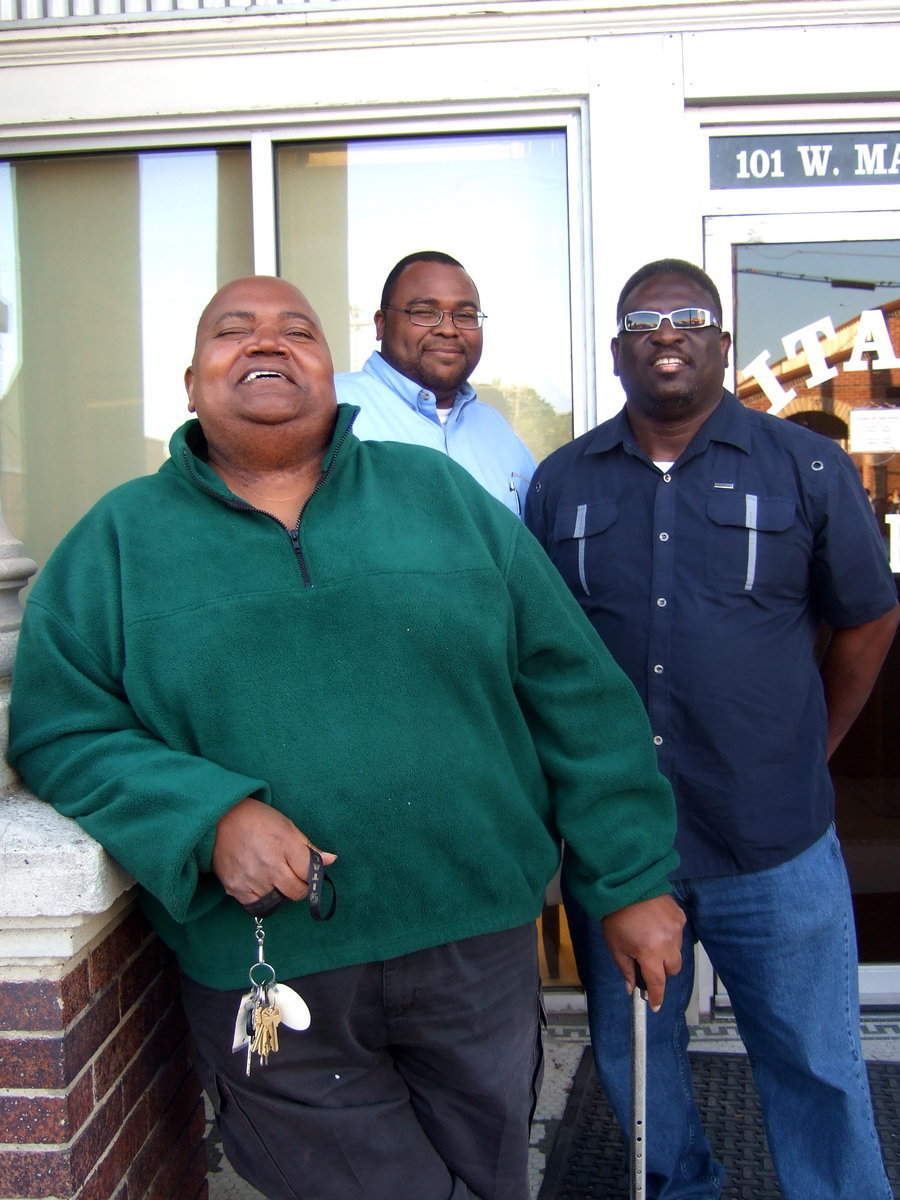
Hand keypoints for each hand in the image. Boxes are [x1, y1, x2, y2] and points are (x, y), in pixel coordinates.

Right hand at [211, 796, 336, 906]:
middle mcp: (268, 865)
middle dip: (299, 887)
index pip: (309, 874)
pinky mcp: (234, 888)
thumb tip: (331, 860)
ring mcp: (251, 879)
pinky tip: (258, 882)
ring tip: (272, 875)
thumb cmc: (258, 820)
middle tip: (292, 877)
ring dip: (278, 892)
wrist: (221, 818)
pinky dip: (261, 897)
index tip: (307, 872)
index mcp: (285, 845)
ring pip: (276, 900)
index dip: (312, 876)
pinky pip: (255, 904)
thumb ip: (309, 848)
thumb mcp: (288, 827)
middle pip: (295, 892)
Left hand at [601, 895, 684, 1011]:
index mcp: (650, 952)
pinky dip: (670, 935)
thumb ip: (626, 970)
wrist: (627, 884)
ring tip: (649, 938)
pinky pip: (678, 934)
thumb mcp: (616, 946)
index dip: (656, 996)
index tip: (655, 1005)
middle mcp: (668, 943)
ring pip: (677, 952)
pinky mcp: (681, 916)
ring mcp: (677, 929)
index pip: (658, 983)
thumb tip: (631, 988)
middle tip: (647, 962)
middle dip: (662, 970)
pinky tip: (656, 926)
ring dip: (666, 952)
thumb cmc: (617, 915)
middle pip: (672, 969)